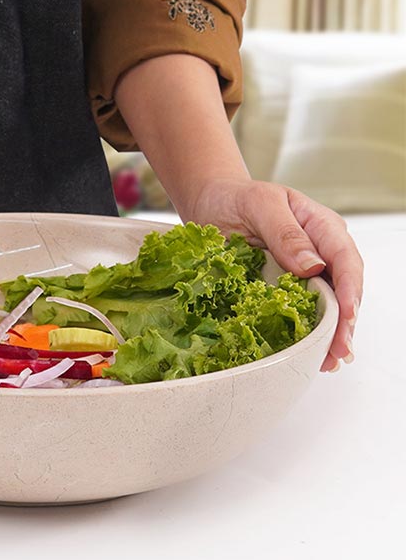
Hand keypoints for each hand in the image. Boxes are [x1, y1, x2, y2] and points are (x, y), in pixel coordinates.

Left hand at [189, 178, 362, 372]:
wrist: (210, 203)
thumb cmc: (234, 198)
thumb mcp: (258, 205)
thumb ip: (285, 232)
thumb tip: (313, 266)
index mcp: (320, 225)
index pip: (344, 259)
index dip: (348, 290)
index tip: (346, 316)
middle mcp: (320, 250)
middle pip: (343, 289)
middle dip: (344, 323)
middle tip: (338, 352)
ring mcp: (305, 270)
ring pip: (328, 305)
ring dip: (330, 334)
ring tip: (328, 361)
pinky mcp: (287, 286)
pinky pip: (302, 309)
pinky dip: (308, 331)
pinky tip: (311, 351)